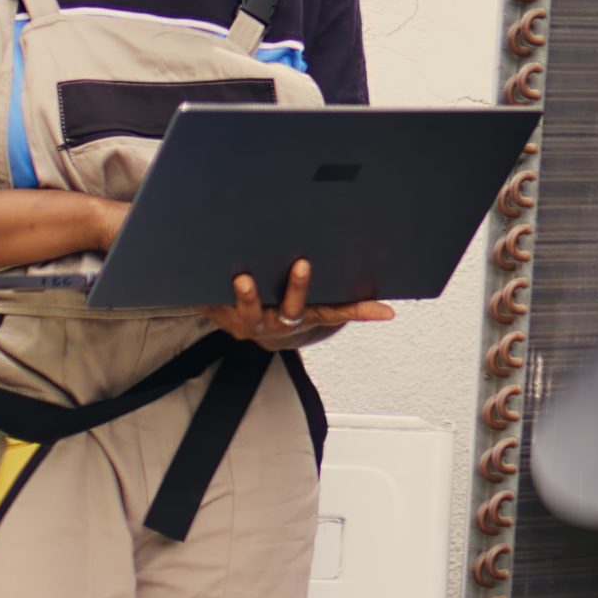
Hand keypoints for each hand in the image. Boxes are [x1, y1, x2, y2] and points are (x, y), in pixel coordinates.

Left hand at [202, 260, 394, 350]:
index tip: (370, 300)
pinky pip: (215, 304)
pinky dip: (210, 294)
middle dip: (297, 288)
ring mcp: (250, 321)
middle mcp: (279, 323)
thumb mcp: (320, 312)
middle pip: (291, 308)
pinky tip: (207, 268)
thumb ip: (351, 310)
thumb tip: (390, 313)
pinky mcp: (222, 315)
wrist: (252, 331)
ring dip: (247, 295)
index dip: (355, 311)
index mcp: (305, 318)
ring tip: (244, 278)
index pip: (334, 314)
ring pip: (249, 310)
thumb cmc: (290, 312)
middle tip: (303, 265)